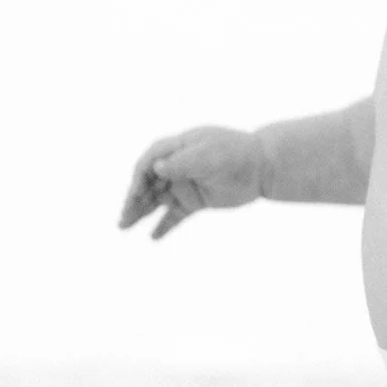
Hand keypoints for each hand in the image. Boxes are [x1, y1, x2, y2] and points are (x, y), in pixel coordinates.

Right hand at [118, 126, 265, 239]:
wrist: (263, 166)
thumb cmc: (236, 154)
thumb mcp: (210, 155)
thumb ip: (183, 162)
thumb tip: (156, 168)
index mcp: (177, 148)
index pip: (149, 163)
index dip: (139, 178)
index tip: (134, 194)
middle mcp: (177, 166)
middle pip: (148, 184)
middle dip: (134, 200)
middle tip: (123, 218)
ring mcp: (185, 184)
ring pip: (157, 200)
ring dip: (141, 212)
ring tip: (124, 226)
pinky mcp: (196, 201)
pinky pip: (175, 215)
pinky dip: (164, 225)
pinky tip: (152, 237)